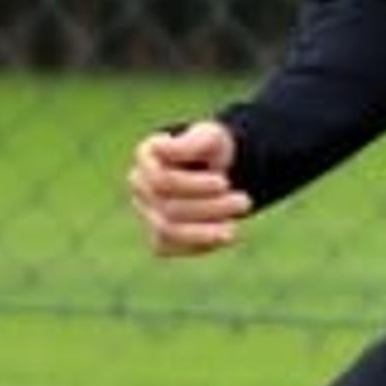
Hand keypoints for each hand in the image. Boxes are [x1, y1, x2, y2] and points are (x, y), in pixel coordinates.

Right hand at [129, 120, 251, 257]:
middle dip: (211, 208)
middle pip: (168, 207)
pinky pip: (171, 247)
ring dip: (206, 231)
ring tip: (234, 227)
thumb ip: (192, 142)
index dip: (194, 186)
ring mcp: (147, 211)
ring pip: (168, 231)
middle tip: (244, 201)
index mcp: (148, 155)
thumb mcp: (212, 137)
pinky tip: (225, 234)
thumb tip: (161, 149)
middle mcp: (141, 184)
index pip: (161, 179)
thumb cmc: (213, 151)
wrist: (220, 173)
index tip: (224, 182)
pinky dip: (200, 243)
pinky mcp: (158, 236)